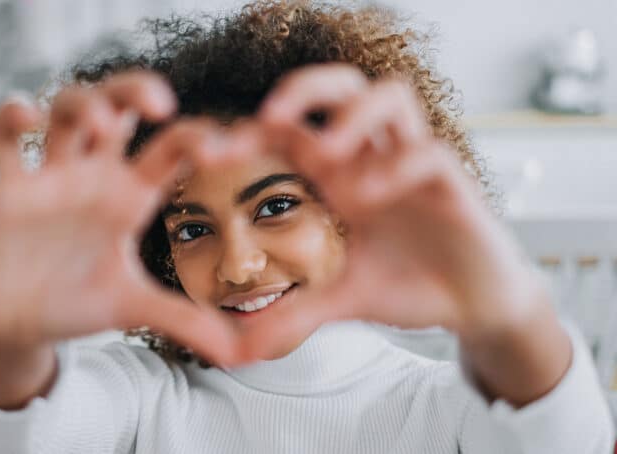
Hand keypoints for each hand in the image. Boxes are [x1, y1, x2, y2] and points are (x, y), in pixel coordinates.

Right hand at [0, 72, 241, 365]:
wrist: (20, 325)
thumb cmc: (80, 307)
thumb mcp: (135, 309)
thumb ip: (185, 321)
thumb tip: (239, 353)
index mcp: (132, 199)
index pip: (173, 150)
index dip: (200, 139)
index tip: (223, 150)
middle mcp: (97, 178)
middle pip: (121, 108)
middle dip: (138, 90)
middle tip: (161, 104)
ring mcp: (55, 178)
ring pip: (67, 110)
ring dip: (83, 103)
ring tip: (96, 124)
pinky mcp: (12, 188)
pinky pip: (6, 137)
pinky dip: (13, 117)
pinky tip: (27, 119)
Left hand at [236, 64, 555, 360]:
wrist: (475, 305)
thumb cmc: (410, 286)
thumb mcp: (342, 301)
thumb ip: (294, 316)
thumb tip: (238, 352)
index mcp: (344, 178)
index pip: (296, 133)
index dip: (254, 131)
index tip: (212, 155)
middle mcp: (376, 160)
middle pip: (343, 86)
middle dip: (306, 88)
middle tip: (269, 116)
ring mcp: (415, 165)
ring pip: (391, 97)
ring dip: (355, 114)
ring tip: (327, 152)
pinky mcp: (453, 182)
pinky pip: (428, 154)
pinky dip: (399, 166)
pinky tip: (372, 196)